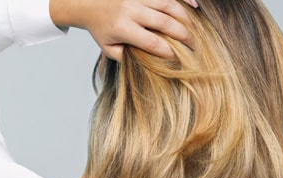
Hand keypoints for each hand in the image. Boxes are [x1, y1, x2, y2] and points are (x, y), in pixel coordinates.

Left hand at [50, 0, 197, 58]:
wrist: (87, 2)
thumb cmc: (101, 27)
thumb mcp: (109, 48)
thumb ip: (127, 58)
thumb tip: (151, 65)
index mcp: (123, 28)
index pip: (153, 43)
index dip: (169, 53)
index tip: (179, 60)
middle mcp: (132, 10)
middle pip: (165, 24)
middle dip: (184, 37)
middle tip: (194, 47)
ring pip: (169, 6)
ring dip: (185, 18)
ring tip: (194, 31)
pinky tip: (195, 6)